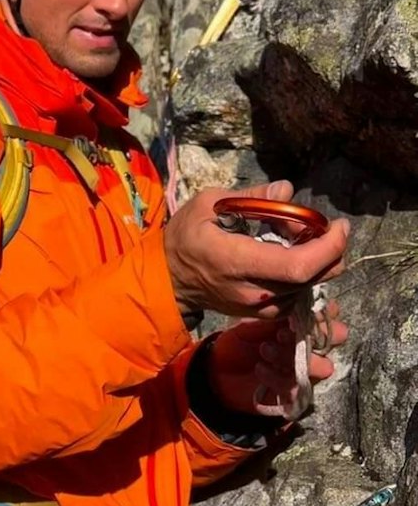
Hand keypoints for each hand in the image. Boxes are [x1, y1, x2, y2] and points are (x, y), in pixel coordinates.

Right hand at [163, 179, 349, 317]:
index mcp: (237, 262)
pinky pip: (297, 295)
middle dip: (330, 251)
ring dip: (317, 261)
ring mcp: (259, 308)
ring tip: (300, 238)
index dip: (328, 247)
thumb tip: (287, 191)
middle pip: (311, 277)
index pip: (297, 265)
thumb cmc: (185, 237)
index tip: (338, 225)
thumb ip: (251, 198)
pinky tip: (290, 256)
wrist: (168, 280)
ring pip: (309, 287)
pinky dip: (304, 275)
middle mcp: (253, 292)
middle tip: (324, 226)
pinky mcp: (263, 314)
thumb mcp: (208, 204)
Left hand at [207, 300, 348, 415]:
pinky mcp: (295, 393)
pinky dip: (278, 379)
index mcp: (303, 325)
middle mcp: (311, 348)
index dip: (322, 314)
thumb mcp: (252, 322)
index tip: (298, 314)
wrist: (220, 371)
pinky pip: (299, 389)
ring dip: (293, 356)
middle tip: (282, 333)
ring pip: (322, 367)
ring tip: (264, 350)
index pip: (330, 315)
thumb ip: (276, 315)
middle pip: (335, 340)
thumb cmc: (240, 341)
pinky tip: (260, 369)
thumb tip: (294, 304)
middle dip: (314, 335)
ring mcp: (305, 371)